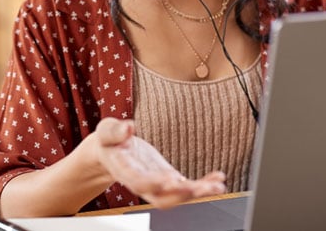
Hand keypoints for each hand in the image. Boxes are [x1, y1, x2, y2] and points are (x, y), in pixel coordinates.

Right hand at [92, 117, 226, 208]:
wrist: (112, 152)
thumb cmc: (109, 141)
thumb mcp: (106, 131)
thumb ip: (114, 131)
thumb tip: (128, 127)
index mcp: (124, 170)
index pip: (138, 182)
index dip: (153, 183)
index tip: (169, 178)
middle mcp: (142, 182)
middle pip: (160, 198)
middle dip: (180, 195)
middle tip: (197, 188)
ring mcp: (157, 184)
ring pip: (177, 196)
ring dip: (198, 192)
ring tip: (217, 186)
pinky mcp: (168, 179)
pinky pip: (187, 186)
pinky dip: (204, 184)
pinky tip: (218, 179)